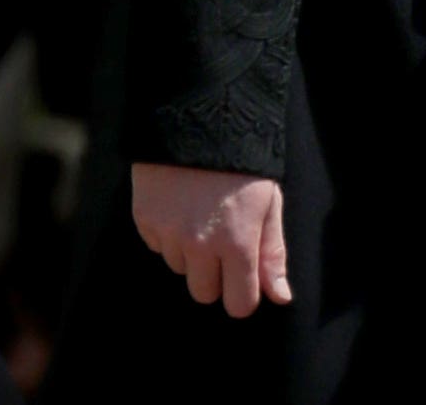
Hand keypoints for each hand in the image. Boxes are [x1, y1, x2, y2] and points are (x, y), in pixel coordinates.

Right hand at [129, 162, 290, 316]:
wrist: (199, 121)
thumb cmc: (244, 166)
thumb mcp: (269, 204)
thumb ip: (272, 254)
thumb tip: (280, 298)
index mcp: (238, 242)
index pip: (238, 304)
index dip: (244, 296)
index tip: (245, 281)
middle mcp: (200, 244)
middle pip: (203, 294)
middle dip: (215, 276)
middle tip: (223, 241)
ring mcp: (169, 234)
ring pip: (180, 268)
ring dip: (191, 252)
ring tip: (203, 213)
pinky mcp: (145, 221)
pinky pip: (159, 246)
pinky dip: (170, 234)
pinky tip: (182, 205)